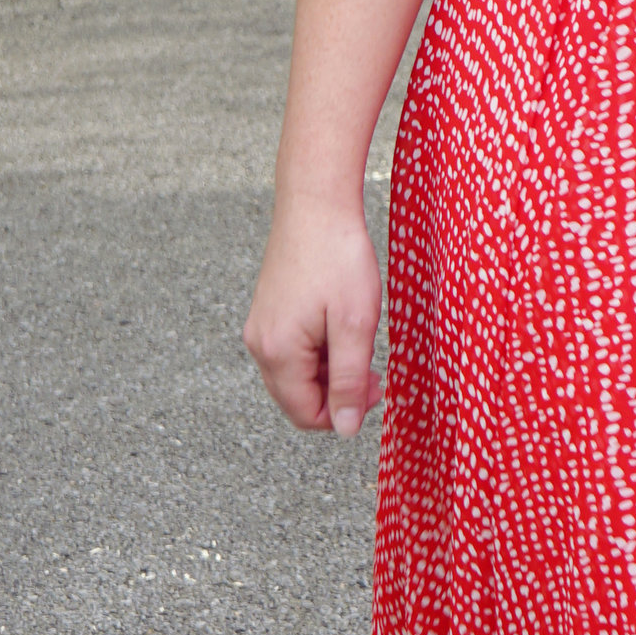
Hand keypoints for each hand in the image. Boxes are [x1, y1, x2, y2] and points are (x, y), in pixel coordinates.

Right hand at [244, 189, 383, 434]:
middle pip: (298, 399)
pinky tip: (342, 327)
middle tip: (374, 370)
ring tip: (359, 342)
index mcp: (277, 353)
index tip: (376, 389)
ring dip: (331, 372)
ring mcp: (261, 328)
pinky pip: (294, 352)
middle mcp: (259, 345)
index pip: (306, 416)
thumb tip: (346, 429)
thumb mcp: (355, 325)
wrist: (316, 205)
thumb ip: (350, 381)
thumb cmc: (337, 258)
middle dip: (338, 394)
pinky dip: (320, 352)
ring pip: (297, 376)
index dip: (344, 414)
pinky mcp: (269, 313)